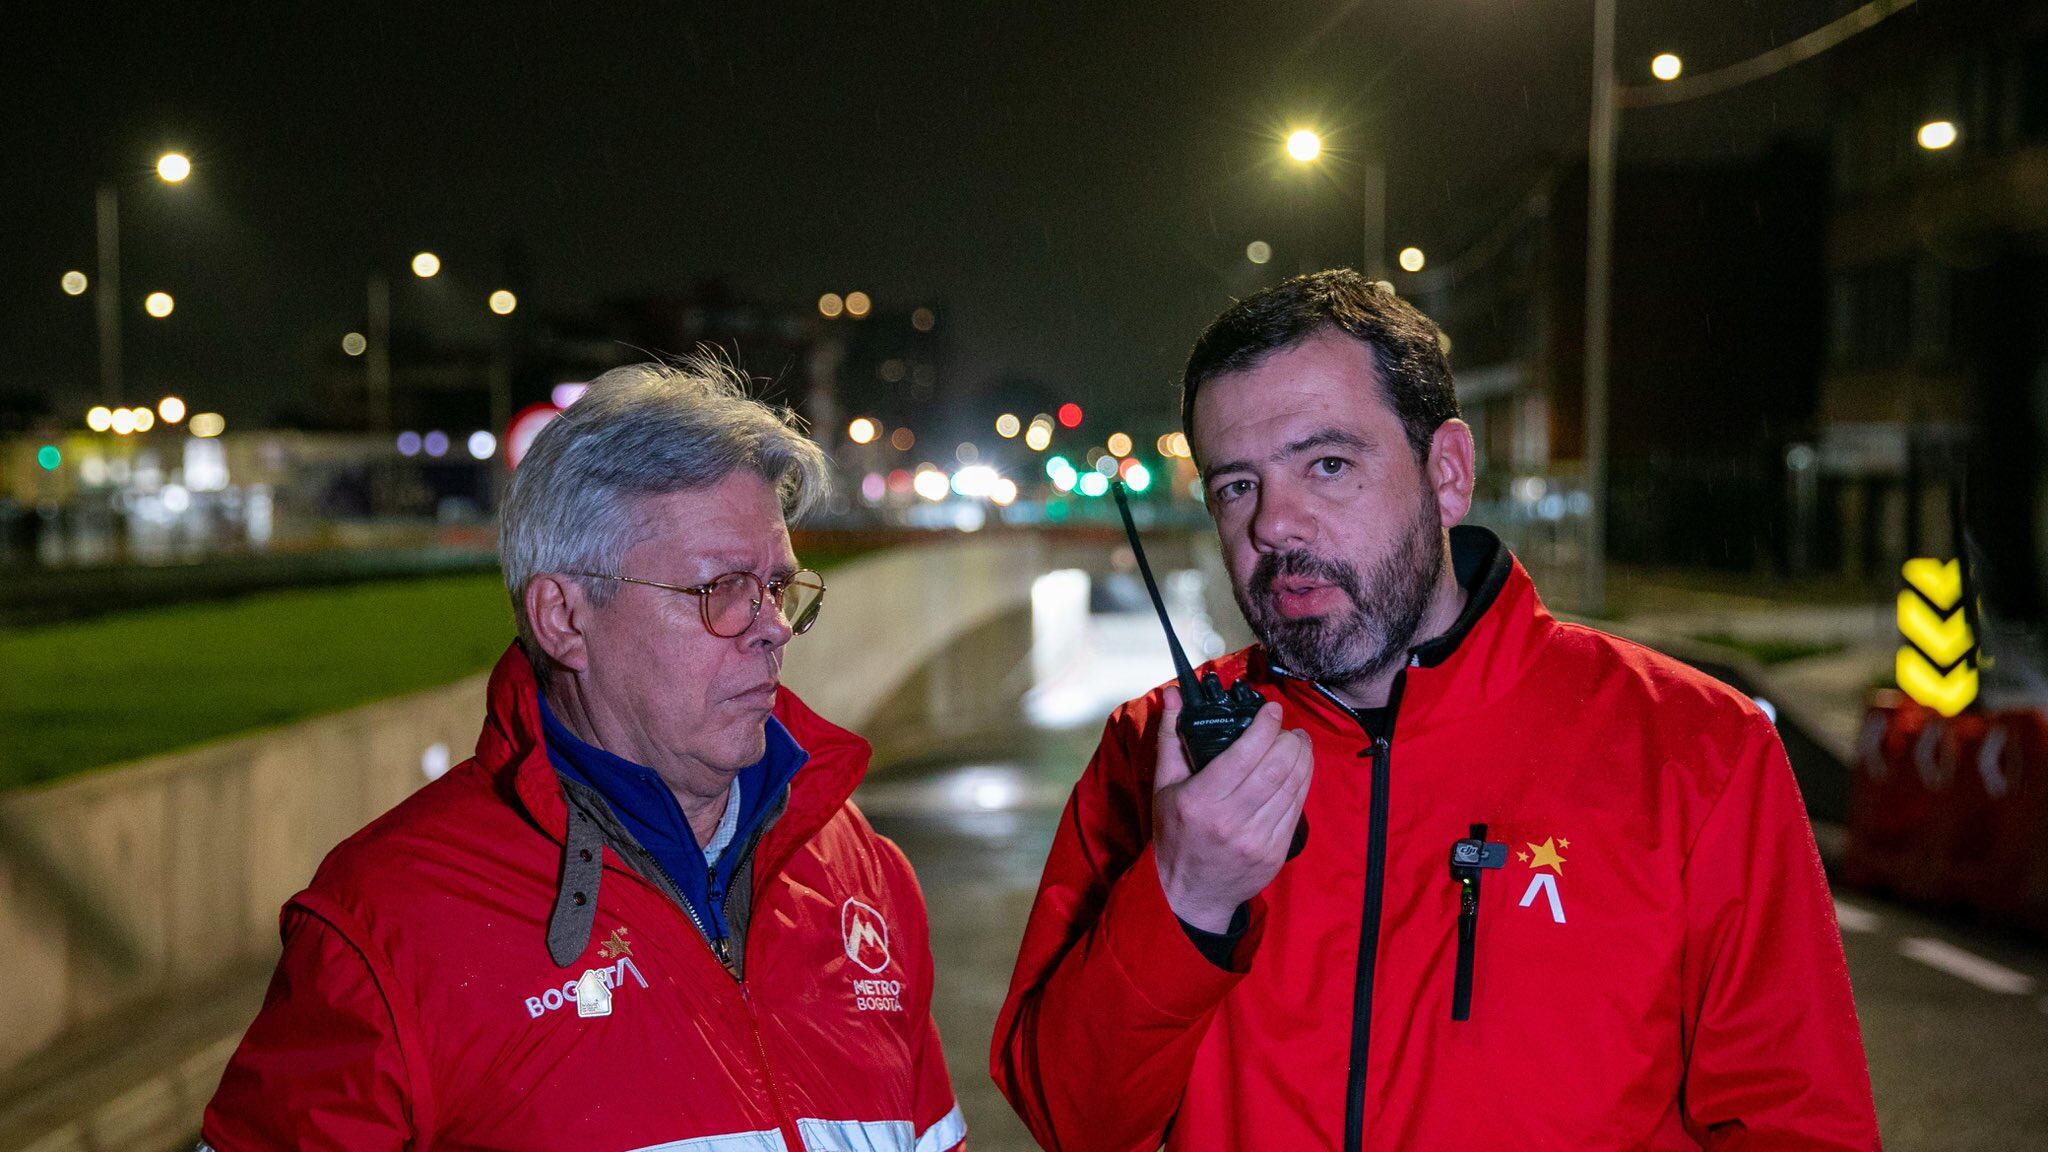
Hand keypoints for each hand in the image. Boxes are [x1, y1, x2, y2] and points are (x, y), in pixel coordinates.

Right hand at [1151, 691, 1312, 933]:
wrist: (1189, 893)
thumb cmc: (1174, 834)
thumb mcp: (1163, 786)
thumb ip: (1171, 737)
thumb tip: (1175, 695)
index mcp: (1201, 800)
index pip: (1245, 754)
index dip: (1265, 726)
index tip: (1272, 710)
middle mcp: (1230, 820)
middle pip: (1276, 768)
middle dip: (1290, 740)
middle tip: (1288, 728)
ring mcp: (1256, 839)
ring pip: (1293, 787)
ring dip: (1303, 758)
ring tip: (1298, 743)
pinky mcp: (1274, 852)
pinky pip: (1297, 809)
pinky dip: (1303, 783)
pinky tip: (1299, 769)